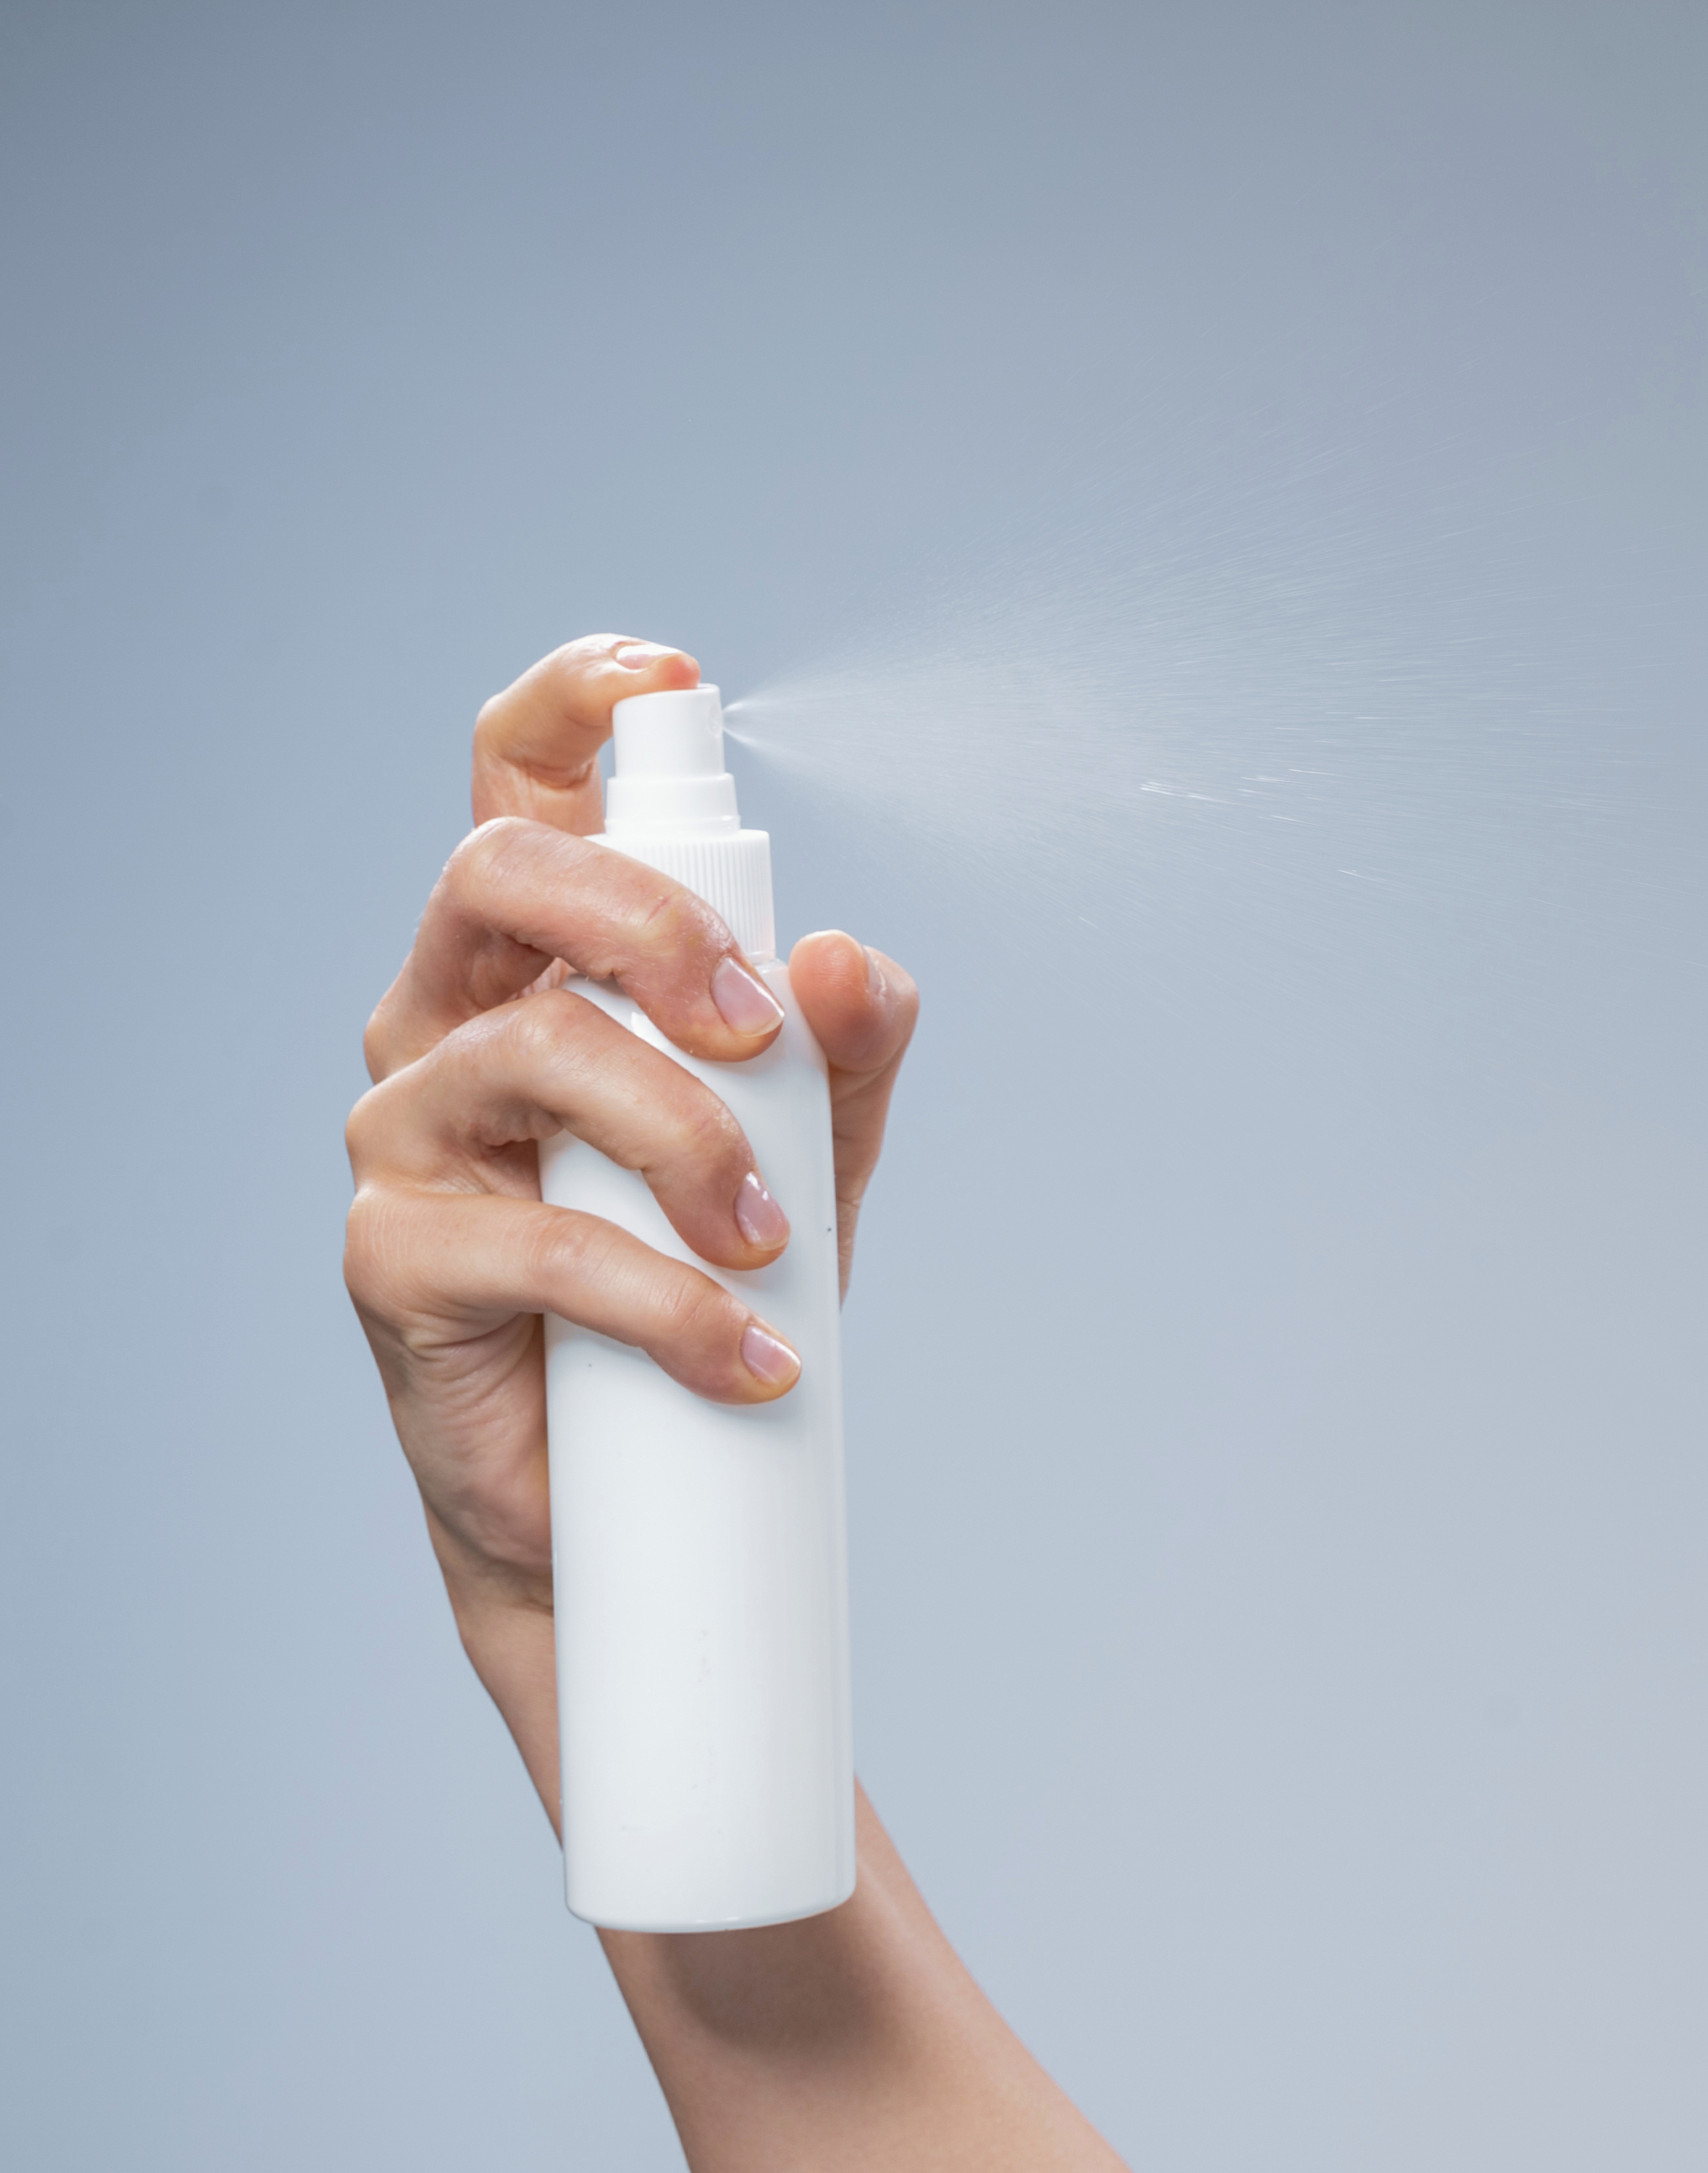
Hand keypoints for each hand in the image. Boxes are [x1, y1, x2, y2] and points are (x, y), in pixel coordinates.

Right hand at [344, 636, 920, 1623]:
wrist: (633, 1490)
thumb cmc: (708, 1281)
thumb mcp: (815, 1153)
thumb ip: (847, 1053)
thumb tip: (848, 960)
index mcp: (543, 962)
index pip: (521, 788)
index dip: (574, 706)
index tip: (671, 682)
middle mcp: (451, 1017)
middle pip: (502, 873)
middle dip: (650, 920)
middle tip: (757, 1027)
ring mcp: (410, 1130)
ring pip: (537, 1049)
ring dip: (689, 1139)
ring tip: (771, 1239)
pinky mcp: (394, 1257)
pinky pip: (535, 1239)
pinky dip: (667, 1299)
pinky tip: (750, 1353)